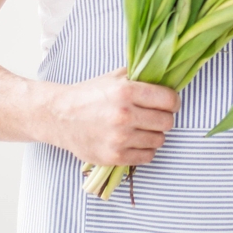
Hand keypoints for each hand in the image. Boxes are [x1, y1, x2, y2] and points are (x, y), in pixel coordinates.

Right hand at [41, 68, 179, 165]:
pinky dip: (144, 149)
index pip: (169, 100)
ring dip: (153, 135)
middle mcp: (124, 115)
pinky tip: (134, 141)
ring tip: (140, 129)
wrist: (59, 117)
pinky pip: (147, 156)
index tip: (168, 103)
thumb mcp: (113, 78)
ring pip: (159, 140)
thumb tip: (166, 75)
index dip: (172, 101)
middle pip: (167, 122)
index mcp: (126, 92)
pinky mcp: (114, 156)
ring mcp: (119, 138)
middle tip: (152, 116)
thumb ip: (140, 76)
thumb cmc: (89, 95)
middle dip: (163, 118)